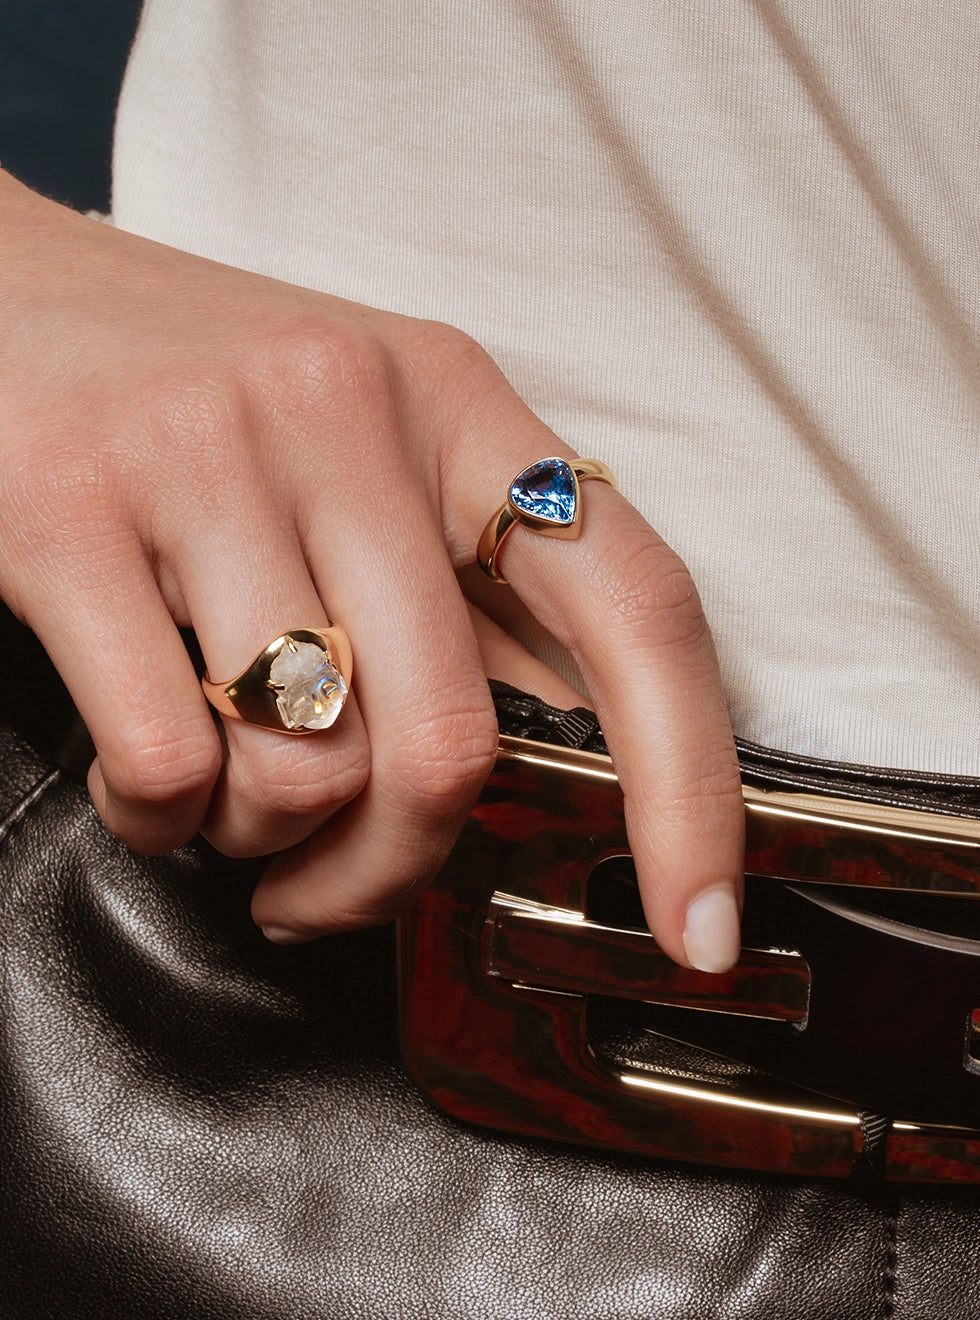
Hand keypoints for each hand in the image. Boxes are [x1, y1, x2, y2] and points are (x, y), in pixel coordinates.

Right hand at [0, 171, 743, 971]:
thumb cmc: (193, 397)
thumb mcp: (361, 449)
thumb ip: (460, 592)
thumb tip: (568, 766)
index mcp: (454, 400)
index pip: (637, 607)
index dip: (694, 787)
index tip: (701, 927)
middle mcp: (348, 412)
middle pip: (454, 743)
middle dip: (394, 871)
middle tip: (332, 892)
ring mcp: (207, 453)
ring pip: (309, 769)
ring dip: (267, 839)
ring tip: (224, 801)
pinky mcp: (68, 507)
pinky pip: (167, 760)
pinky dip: (163, 818)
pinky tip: (147, 782)